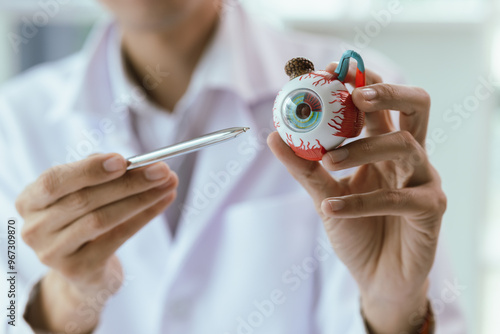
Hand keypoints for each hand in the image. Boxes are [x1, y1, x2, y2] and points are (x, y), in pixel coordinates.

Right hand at [16, 154, 177, 332]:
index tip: (123, 159)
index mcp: (29, 201)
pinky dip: (144, 217)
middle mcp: (34, 228)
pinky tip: (163, 202)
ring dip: (141, 199)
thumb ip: (97, 174)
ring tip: (168, 184)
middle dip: (129, 182)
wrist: (82, 271)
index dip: (89, 170)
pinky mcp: (79, 270)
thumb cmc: (82, 220)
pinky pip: (118, 237)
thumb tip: (131, 162)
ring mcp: (53, 252)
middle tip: (161, 169)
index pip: (55, 181)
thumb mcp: (80, 195)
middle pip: (85, 200)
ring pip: (102, 219)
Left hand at [268, 64, 444, 332]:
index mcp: (386, 146)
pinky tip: (330, 209)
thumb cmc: (357, 231)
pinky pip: (397, 198)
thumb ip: (304, 167)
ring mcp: (424, 180)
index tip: (332, 71)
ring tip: (328, 161)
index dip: (362, 82)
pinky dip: (359, 202)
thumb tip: (273, 135)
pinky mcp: (431, 209)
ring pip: (404, 146)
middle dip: (387, 92)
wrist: (377, 278)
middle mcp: (409, 157)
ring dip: (362, 149)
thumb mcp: (324, 195)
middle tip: (354, 94)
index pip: (381, 103)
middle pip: (415, 106)